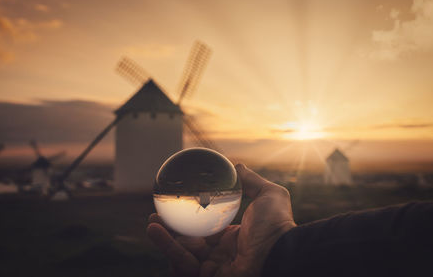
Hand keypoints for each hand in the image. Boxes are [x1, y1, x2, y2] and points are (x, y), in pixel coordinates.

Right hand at [147, 164, 295, 276]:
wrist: (280, 255)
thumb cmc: (277, 227)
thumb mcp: (269, 196)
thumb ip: (252, 181)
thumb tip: (237, 166)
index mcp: (234, 238)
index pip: (207, 228)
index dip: (192, 217)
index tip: (179, 202)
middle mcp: (222, 254)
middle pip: (190, 241)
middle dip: (172, 229)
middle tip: (158, 213)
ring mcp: (213, 268)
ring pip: (181, 253)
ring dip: (164, 238)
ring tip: (151, 222)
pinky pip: (182, 264)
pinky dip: (167, 247)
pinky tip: (155, 230)